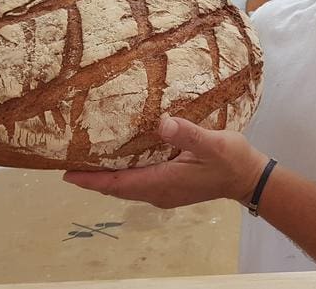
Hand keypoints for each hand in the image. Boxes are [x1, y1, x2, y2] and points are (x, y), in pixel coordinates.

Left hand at [62, 116, 268, 208]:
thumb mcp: (213, 144)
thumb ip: (187, 134)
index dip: (91, 180)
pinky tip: (119, 158)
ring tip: (87, 159)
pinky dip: (123, 173)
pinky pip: (137, 182)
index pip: (118, 184)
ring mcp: (164, 192)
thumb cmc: (231, 160)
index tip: (66, 174)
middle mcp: (158, 192)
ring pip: (126, 186)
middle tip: (69, 162)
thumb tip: (162, 123)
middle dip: (93, 177)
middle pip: (117, 188)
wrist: (250, 178)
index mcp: (162, 182)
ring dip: (107, 177)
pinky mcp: (171, 187)